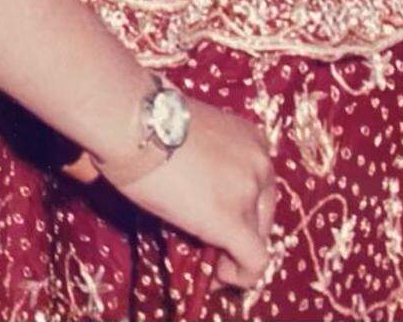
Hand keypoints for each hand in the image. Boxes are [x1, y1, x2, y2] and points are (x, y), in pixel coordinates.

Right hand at [102, 95, 275, 290]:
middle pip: (264, 213)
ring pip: (258, 238)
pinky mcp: (231, 220)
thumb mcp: (196, 138)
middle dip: (244, 235)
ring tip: (212, 265)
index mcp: (251, 138)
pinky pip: (254, 261)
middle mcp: (260, 161)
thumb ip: (210, 163)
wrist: (138, 124)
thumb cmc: (152, 125)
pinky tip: (219, 277)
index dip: (244, 210)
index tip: (221, 223)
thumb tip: (197, 191)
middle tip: (216, 251)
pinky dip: (241, 276)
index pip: (260, 185)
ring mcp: (248, 191)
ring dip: (237, 255)